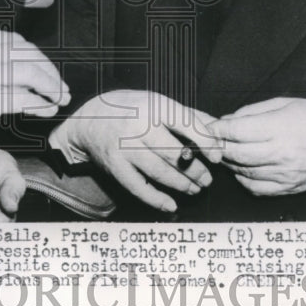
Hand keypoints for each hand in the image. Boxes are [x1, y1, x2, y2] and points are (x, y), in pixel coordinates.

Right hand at [0, 29, 69, 147]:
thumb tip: (27, 76)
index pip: (19, 43)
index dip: (39, 59)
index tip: (50, 73)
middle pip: (29, 55)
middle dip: (50, 73)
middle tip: (62, 89)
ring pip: (30, 73)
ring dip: (50, 87)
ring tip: (59, 99)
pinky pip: (21, 97)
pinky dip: (38, 103)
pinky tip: (46, 109)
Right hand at [54, 89, 220, 212]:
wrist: (88, 121)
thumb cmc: (129, 109)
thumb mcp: (156, 101)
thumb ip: (187, 114)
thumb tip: (217, 127)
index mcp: (153, 105)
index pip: (185, 123)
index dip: (205, 141)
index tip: (217, 156)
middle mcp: (138, 125)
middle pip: (175, 153)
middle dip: (196, 170)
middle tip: (207, 179)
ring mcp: (125, 147)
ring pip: (160, 172)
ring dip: (182, 185)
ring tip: (195, 189)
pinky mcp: (115, 166)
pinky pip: (139, 188)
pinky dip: (157, 199)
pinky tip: (171, 205)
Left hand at [207, 97, 305, 194]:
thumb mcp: (286, 103)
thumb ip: (254, 111)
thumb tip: (228, 120)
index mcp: (279, 128)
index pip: (237, 131)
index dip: (217, 128)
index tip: (209, 126)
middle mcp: (280, 153)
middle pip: (235, 153)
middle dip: (218, 146)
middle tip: (212, 139)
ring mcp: (283, 174)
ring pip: (242, 171)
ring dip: (229, 161)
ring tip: (227, 151)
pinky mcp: (287, 188)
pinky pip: (256, 188)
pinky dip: (243, 179)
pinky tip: (243, 168)